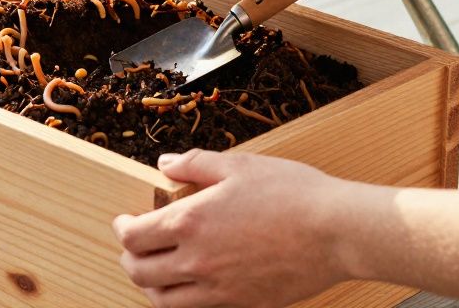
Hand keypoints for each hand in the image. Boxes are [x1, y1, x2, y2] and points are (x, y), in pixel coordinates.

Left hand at [112, 149, 348, 307]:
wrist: (336, 232)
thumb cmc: (292, 194)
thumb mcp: (239, 165)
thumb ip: (195, 164)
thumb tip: (166, 164)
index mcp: (189, 222)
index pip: (133, 236)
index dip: (121, 228)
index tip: (124, 221)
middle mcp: (196, 261)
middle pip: (139, 271)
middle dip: (128, 257)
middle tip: (132, 245)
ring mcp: (218, 288)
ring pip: (162, 299)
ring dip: (149, 284)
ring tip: (152, 270)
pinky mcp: (240, 303)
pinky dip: (180, 300)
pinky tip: (188, 285)